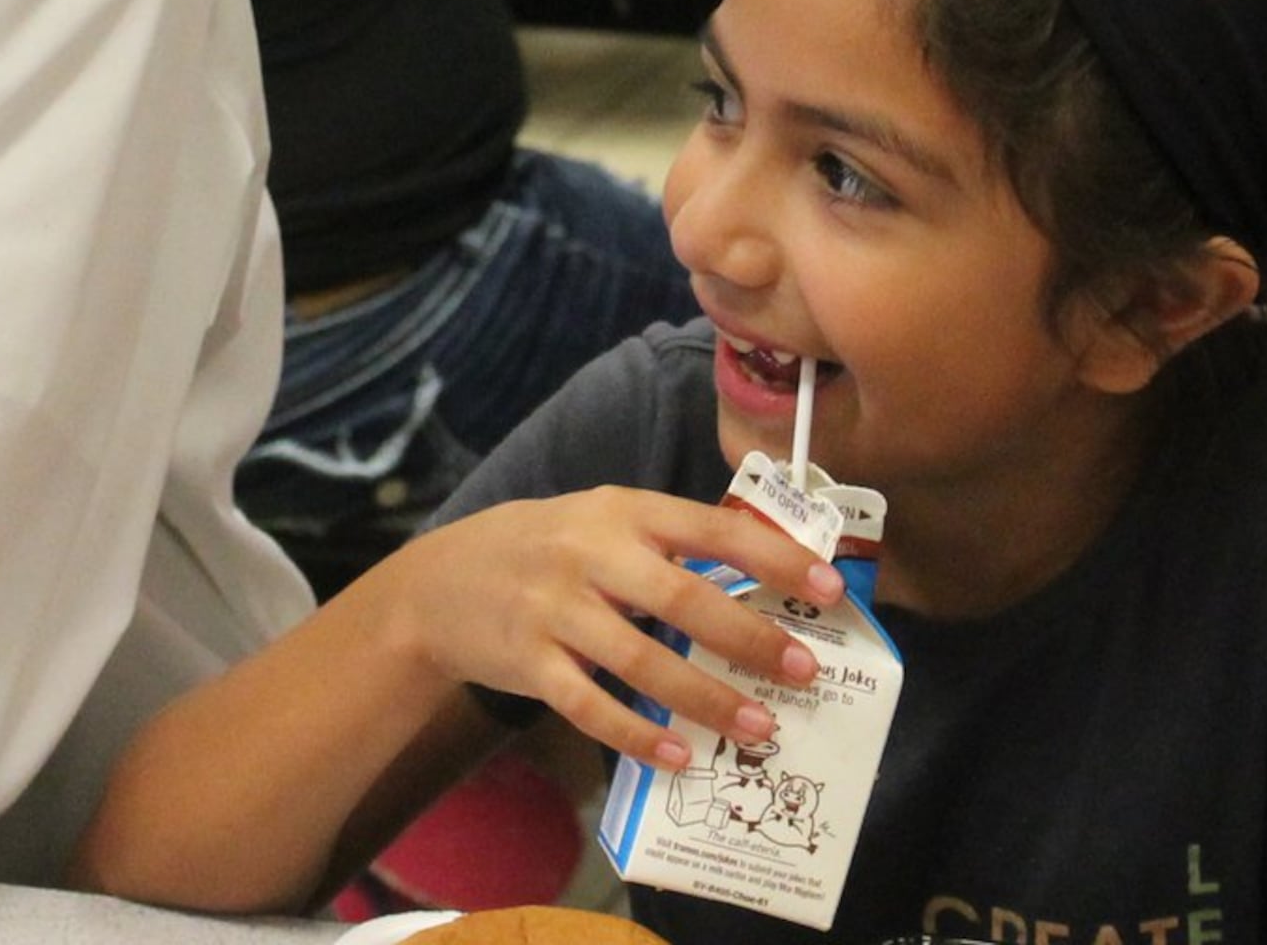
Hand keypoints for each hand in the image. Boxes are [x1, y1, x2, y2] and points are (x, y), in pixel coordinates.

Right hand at [374, 488, 843, 768]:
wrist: (436, 585)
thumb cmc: (543, 550)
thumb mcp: (600, 521)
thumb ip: (666, 544)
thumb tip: (761, 580)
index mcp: (622, 510)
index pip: (712, 527)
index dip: (775, 557)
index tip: (830, 589)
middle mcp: (590, 554)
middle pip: (683, 597)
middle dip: (752, 638)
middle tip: (806, 673)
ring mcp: (555, 610)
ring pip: (642, 660)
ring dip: (707, 698)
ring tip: (759, 727)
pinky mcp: (529, 663)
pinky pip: (590, 706)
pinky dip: (637, 735)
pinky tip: (678, 757)